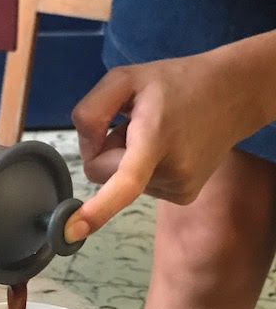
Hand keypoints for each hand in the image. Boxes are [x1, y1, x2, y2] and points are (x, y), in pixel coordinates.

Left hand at [65, 51, 261, 240]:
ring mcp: (180, 188)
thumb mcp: (123, 78)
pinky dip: (143, 169)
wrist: (233, 94)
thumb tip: (87, 152)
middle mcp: (171, 170)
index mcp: (154, 139)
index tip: (74, 231)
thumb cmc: (174, 83)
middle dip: (108, 150)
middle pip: (103, 175)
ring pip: (120, 183)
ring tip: (157, 132)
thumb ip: (91, 112)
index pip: (125, 182)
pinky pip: (140, 188)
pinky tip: (166, 147)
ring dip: (128, 158)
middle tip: (136, 123)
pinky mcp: (184, 196)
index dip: (99, 209)